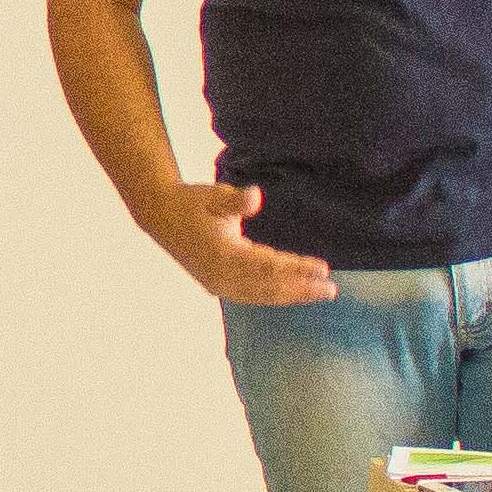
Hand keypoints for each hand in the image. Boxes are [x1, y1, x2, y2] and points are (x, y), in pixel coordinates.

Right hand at [154, 178, 337, 306]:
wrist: (161, 217)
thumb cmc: (192, 202)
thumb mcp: (212, 194)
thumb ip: (235, 199)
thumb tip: (256, 197)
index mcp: (222, 254)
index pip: (268, 266)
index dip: (297, 269)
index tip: (323, 268)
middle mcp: (220, 276)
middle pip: (269, 287)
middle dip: (301, 288)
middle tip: (331, 289)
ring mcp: (217, 284)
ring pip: (262, 295)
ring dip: (292, 296)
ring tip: (319, 293)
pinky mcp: (217, 286)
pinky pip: (252, 296)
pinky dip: (274, 296)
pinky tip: (292, 295)